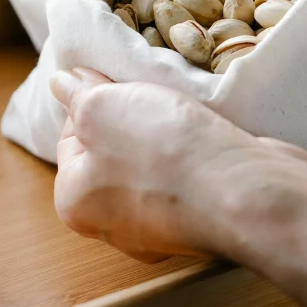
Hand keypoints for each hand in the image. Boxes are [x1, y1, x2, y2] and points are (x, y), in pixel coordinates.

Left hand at [51, 68, 306, 261]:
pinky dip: (197, 152)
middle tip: (150, 93)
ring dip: (168, 133)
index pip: (70, 140)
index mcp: (77, 203)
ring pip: (154, 163)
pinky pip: (190, 175)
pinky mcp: (205, 218)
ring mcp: (163, 227)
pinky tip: (208, 134)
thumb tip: (62, 83)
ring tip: (183, 110)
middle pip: (112, 152)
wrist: (245, 190)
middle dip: (132, 118)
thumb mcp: (102, 106)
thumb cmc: (161, 151)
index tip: (117, 80)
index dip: (91, 100)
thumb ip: (78, 94)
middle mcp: (114, 224)